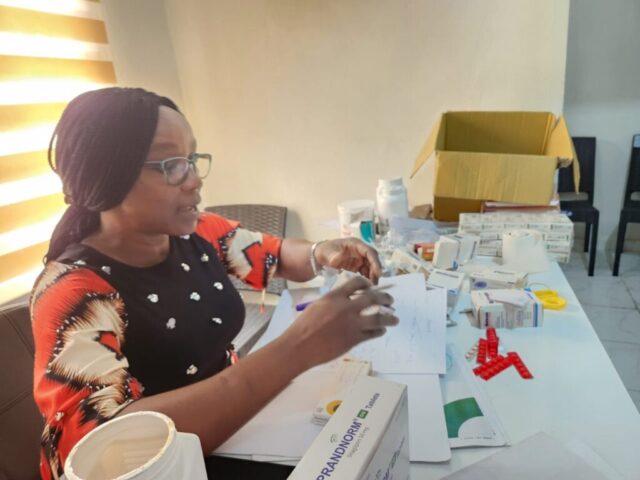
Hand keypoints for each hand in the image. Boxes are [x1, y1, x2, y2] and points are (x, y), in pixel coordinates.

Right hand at [282, 276, 397, 368]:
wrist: (299, 346)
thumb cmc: (303, 327)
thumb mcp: (317, 306)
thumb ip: (333, 302)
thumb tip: (346, 301)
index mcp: (335, 296)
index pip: (357, 283)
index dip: (367, 284)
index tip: (372, 287)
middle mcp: (346, 307)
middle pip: (373, 298)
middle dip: (385, 298)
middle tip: (390, 300)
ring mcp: (352, 324)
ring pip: (379, 318)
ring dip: (389, 318)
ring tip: (395, 319)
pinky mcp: (354, 339)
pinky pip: (373, 333)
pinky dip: (379, 331)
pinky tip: (381, 331)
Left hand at [314, 238, 381, 283]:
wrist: (318, 256)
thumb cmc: (324, 251)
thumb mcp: (328, 252)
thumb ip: (334, 256)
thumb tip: (339, 258)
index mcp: (355, 244)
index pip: (369, 252)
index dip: (375, 262)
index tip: (379, 272)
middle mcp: (359, 251)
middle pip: (372, 260)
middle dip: (375, 270)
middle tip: (375, 283)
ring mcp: (359, 259)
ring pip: (370, 267)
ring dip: (372, 276)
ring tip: (372, 287)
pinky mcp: (356, 266)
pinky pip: (365, 272)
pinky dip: (367, 278)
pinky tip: (367, 286)